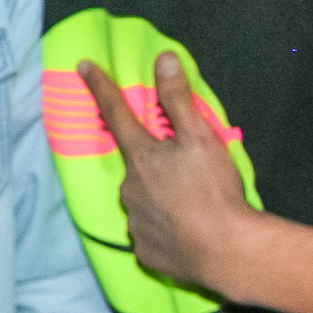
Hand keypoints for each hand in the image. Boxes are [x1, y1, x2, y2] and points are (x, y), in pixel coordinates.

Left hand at [77, 51, 262, 292]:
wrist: (228, 253)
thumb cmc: (215, 192)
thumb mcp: (201, 137)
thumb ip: (179, 98)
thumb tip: (163, 59)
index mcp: (141, 158)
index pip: (115, 113)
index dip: (100, 86)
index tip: (83, 66)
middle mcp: (129, 190)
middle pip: (137, 166)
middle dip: (155, 164)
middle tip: (188, 172)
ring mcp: (135, 223)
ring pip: (144, 202)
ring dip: (161, 199)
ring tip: (194, 205)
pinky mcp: (146, 253)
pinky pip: (151, 234)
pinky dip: (165, 229)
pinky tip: (188, 231)